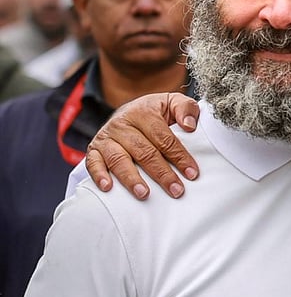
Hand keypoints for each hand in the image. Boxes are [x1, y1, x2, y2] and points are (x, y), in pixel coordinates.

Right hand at [86, 92, 200, 199]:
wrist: (129, 111)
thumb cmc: (155, 112)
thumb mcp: (172, 103)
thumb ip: (186, 108)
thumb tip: (189, 126)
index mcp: (143, 111)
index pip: (163, 138)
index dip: (179, 156)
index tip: (192, 173)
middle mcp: (122, 123)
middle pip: (144, 151)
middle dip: (161, 173)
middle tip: (176, 190)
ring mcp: (106, 137)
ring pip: (119, 159)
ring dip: (132, 179)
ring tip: (145, 194)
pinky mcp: (94, 149)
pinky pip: (93, 163)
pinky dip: (99, 175)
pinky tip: (109, 188)